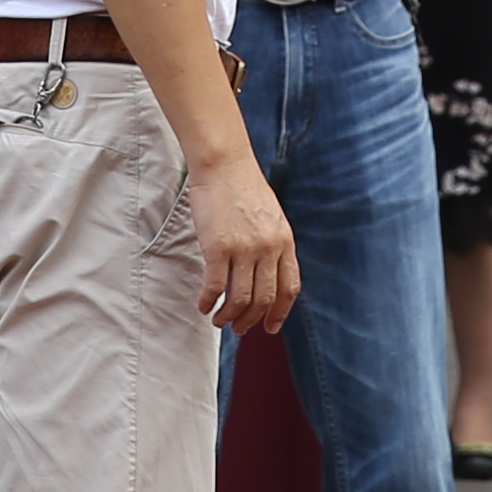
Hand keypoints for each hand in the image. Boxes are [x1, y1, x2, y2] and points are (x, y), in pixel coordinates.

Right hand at [186, 149, 301, 336]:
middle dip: (250, 320)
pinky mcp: (218, 247)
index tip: (270, 327)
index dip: (280, 313)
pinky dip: (208, 301)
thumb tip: (267, 273)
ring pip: (239, 299)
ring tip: (219, 320)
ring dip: (228, 316)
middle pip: (263, 299)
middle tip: (238, 328)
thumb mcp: (271, 217)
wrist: (224, 163)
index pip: (289, 288)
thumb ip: (273, 244)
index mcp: (285, 241)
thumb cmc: (243, 187)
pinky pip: (215, 286)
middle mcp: (268, 248)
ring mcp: (244, 249)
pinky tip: (203, 305)